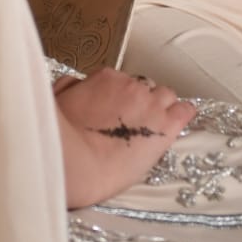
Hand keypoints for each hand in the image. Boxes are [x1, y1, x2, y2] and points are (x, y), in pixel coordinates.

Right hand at [54, 67, 195, 206]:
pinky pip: (185, 111)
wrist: (77, 163)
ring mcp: (151, 103)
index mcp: (107, 78)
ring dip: (161, 108)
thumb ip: (70, 88)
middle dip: (140, 102)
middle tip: (132, 123)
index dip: (120, 99)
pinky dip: (183, 114)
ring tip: (153, 126)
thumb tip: (76, 84)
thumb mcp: (57, 101)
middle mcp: (132, 85)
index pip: (122, 82)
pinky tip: (178, 123)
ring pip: (166, 96)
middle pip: (145, 88)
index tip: (114, 113)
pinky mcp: (166, 125)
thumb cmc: (61, 136)